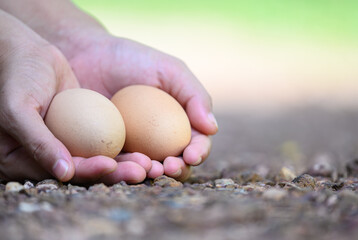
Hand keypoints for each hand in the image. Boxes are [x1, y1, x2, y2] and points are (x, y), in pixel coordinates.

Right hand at [0, 11, 145, 183]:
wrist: (26, 51)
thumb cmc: (15, 76)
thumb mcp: (18, 108)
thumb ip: (38, 141)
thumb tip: (64, 174)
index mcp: (22, 160)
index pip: (61, 171)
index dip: (87, 171)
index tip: (110, 165)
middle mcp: (47, 155)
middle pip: (84, 169)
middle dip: (114, 172)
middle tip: (141, 172)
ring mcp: (67, 142)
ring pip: (98, 156)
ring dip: (124, 162)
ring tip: (149, 164)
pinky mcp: (82, 129)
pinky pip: (104, 139)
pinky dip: (123, 144)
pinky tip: (145, 147)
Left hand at [67, 36, 217, 181]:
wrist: (87, 55)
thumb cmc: (132, 59)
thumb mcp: (170, 71)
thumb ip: (195, 96)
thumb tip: (212, 129)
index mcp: (178, 122)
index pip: (195, 142)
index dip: (198, 152)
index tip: (192, 154)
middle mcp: (158, 138)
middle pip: (176, 162)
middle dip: (178, 169)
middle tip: (170, 166)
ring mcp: (133, 146)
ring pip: (148, 169)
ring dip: (153, 174)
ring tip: (150, 169)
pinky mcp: (108, 151)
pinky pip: (118, 166)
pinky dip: (124, 170)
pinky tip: (126, 166)